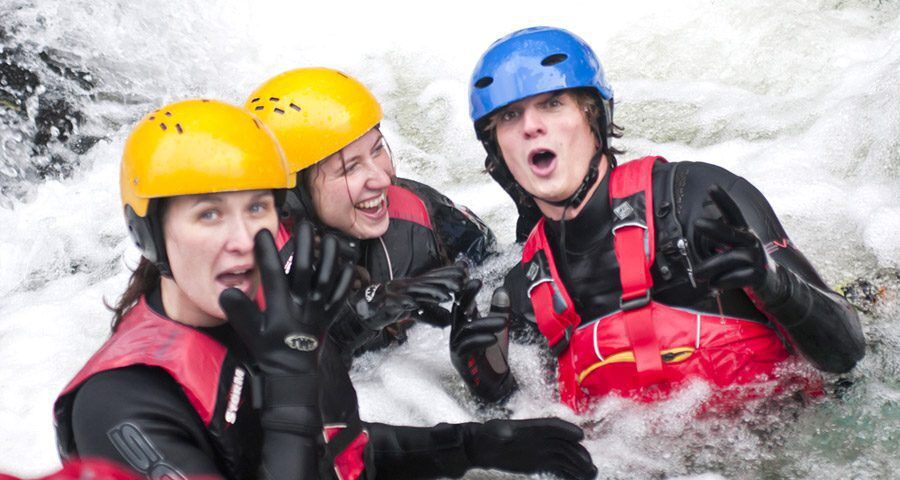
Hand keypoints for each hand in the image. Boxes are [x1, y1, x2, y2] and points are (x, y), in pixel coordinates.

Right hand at [218, 223, 353, 433]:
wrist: (293, 376)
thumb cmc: (271, 352)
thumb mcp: (250, 334)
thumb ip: (240, 312)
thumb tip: (227, 292)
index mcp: (280, 308)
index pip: (272, 275)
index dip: (266, 253)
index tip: (263, 233)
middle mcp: (301, 306)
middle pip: (305, 271)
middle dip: (305, 246)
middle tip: (304, 224)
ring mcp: (318, 310)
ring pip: (327, 279)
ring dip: (330, 257)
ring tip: (330, 237)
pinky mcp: (329, 316)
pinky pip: (341, 296)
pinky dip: (346, 280)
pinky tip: (348, 264)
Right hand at [329, 265, 464, 355]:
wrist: (362, 310)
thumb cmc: (387, 308)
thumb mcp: (412, 311)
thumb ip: (429, 314)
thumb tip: (448, 320)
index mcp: (412, 285)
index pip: (432, 278)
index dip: (448, 273)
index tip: (464, 270)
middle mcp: (405, 286)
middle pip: (427, 282)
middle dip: (445, 280)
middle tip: (462, 280)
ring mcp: (395, 294)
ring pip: (414, 292)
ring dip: (429, 292)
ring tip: (445, 294)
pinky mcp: (385, 304)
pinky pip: (395, 304)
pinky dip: (405, 304)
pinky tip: (414, 305)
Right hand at [450, 280, 516, 401]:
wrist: (495, 384)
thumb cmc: (493, 357)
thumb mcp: (499, 330)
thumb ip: (499, 311)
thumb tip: (501, 290)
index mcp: (465, 325)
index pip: (463, 303)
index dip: (466, 290)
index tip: (474, 277)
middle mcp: (457, 333)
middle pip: (458, 310)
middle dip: (466, 296)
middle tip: (477, 283)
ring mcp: (456, 346)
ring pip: (466, 328)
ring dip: (485, 323)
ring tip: (502, 323)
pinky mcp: (460, 359)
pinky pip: (467, 345)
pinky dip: (480, 340)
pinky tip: (493, 338)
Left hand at [465, 418, 596, 479]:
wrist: (483, 447)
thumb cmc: (487, 436)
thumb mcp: (491, 432)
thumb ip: (500, 433)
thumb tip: (505, 435)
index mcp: (532, 427)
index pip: (553, 426)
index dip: (566, 430)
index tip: (579, 436)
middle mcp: (541, 438)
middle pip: (564, 444)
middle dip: (577, 454)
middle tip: (590, 466)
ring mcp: (542, 450)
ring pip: (565, 457)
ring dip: (578, 465)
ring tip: (592, 474)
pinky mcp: (541, 462)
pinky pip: (559, 467)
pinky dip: (570, 473)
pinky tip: (579, 479)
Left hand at [692, 185, 769, 290]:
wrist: (773, 284)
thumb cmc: (744, 264)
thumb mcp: (733, 247)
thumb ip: (721, 239)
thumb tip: (699, 226)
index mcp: (742, 232)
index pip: (732, 213)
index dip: (723, 200)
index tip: (711, 187)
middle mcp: (750, 240)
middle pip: (730, 232)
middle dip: (714, 227)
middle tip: (697, 222)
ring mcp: (756, 257)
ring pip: (729, 258)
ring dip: (709, 267)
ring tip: (697, 275)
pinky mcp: (759, 274)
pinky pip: (734, 277)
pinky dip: (721, 282)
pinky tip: (714, 284)